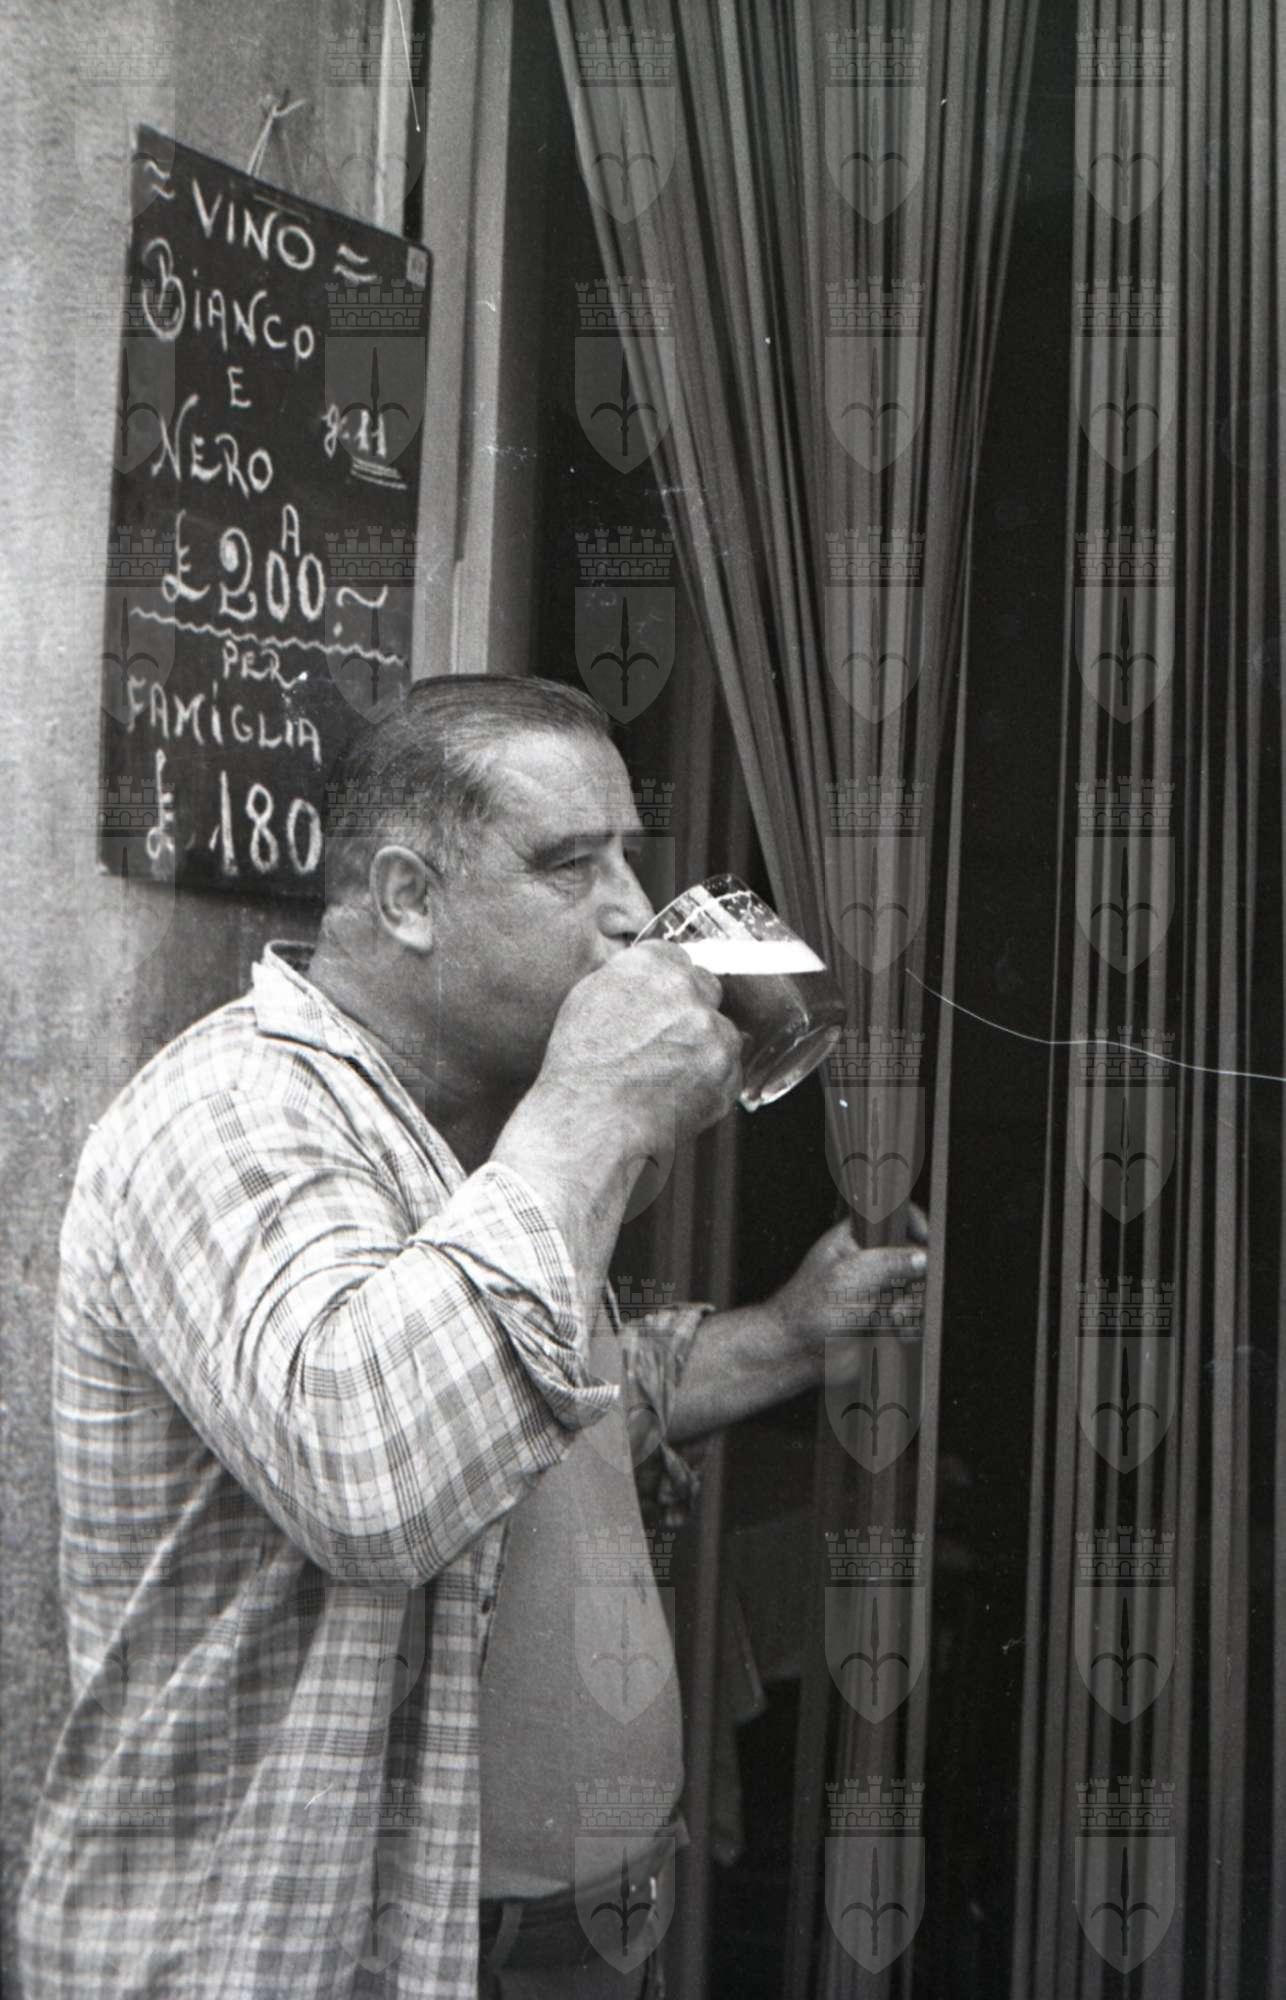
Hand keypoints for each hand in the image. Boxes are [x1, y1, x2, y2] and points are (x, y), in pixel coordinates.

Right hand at [537, 940, 742, 1150]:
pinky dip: (709, 1080)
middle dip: (689, 1010)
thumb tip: (647, 977)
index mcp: (650, 966)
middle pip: (705, 987)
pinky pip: (727, 1069)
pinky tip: (675, 1093)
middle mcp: (687, 992)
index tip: (659, 1002)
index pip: (675, 957)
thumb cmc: (580, 1068)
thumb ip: (627, 977)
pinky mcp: (728, 1072)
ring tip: (663, 1074)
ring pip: (719, 1030)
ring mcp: (713, 1032)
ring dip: (702, 1046)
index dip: (666, 983)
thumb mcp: (587, 1000)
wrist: (591, 1123)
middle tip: (663, 1040)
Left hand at [767, 1204, 928, 1359]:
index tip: (927, 1242)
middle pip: (912, 1257)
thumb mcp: (853, 1276)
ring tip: (893, 1318)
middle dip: (915, 1278)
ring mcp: (877, 1291)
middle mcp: (869, 1262)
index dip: (915, 1225)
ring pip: (915, 1290)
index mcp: (854, 1238)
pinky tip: (897, 1333)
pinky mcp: (882, 1319)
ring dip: (911, 1305)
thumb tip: (924, 1256)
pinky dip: (910, 1325)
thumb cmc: (812, 1307)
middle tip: (903, 1293)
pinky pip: (911, 1317)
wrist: (798, 1353)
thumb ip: (891, 1261)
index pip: (892, 1218)